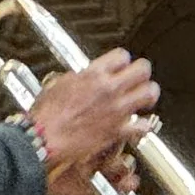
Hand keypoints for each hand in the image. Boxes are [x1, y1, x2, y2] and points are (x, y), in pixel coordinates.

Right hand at [25, 51, 159, 194]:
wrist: (44, 139)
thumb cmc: (46, 116)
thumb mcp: (60, 84)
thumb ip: (80, 78)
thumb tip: (87, 77)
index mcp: (93, 74)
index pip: (122, 55)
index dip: (123, 61)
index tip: (122, 66)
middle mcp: (109, 88)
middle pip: (142, 69)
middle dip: (142, 73)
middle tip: (139, 79)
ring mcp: (116, 110)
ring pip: (149, 93)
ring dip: (148, 95)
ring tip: (144, 99)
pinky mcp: (118, 131)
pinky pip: (142, 126)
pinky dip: (142, 126)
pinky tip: (138, 126)